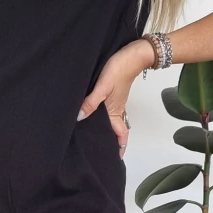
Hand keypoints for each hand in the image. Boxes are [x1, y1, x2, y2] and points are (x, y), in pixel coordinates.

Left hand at [76, 38, 155, 156]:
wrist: (133, 54)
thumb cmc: (119, 69)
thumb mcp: (103, 86)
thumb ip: (91, 102)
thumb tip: (79, 117)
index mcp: (116, 111)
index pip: (120, 134)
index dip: (120, 146)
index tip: (116, 157)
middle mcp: (118, 108)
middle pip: (117, 129)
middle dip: (113, 140)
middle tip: (105, 149)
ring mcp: (117, 100)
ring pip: (114, 120)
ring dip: (109, 128)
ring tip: (99, 134)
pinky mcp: (116, 92)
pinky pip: (112, 109)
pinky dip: (106, 116)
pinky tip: (97, 112)